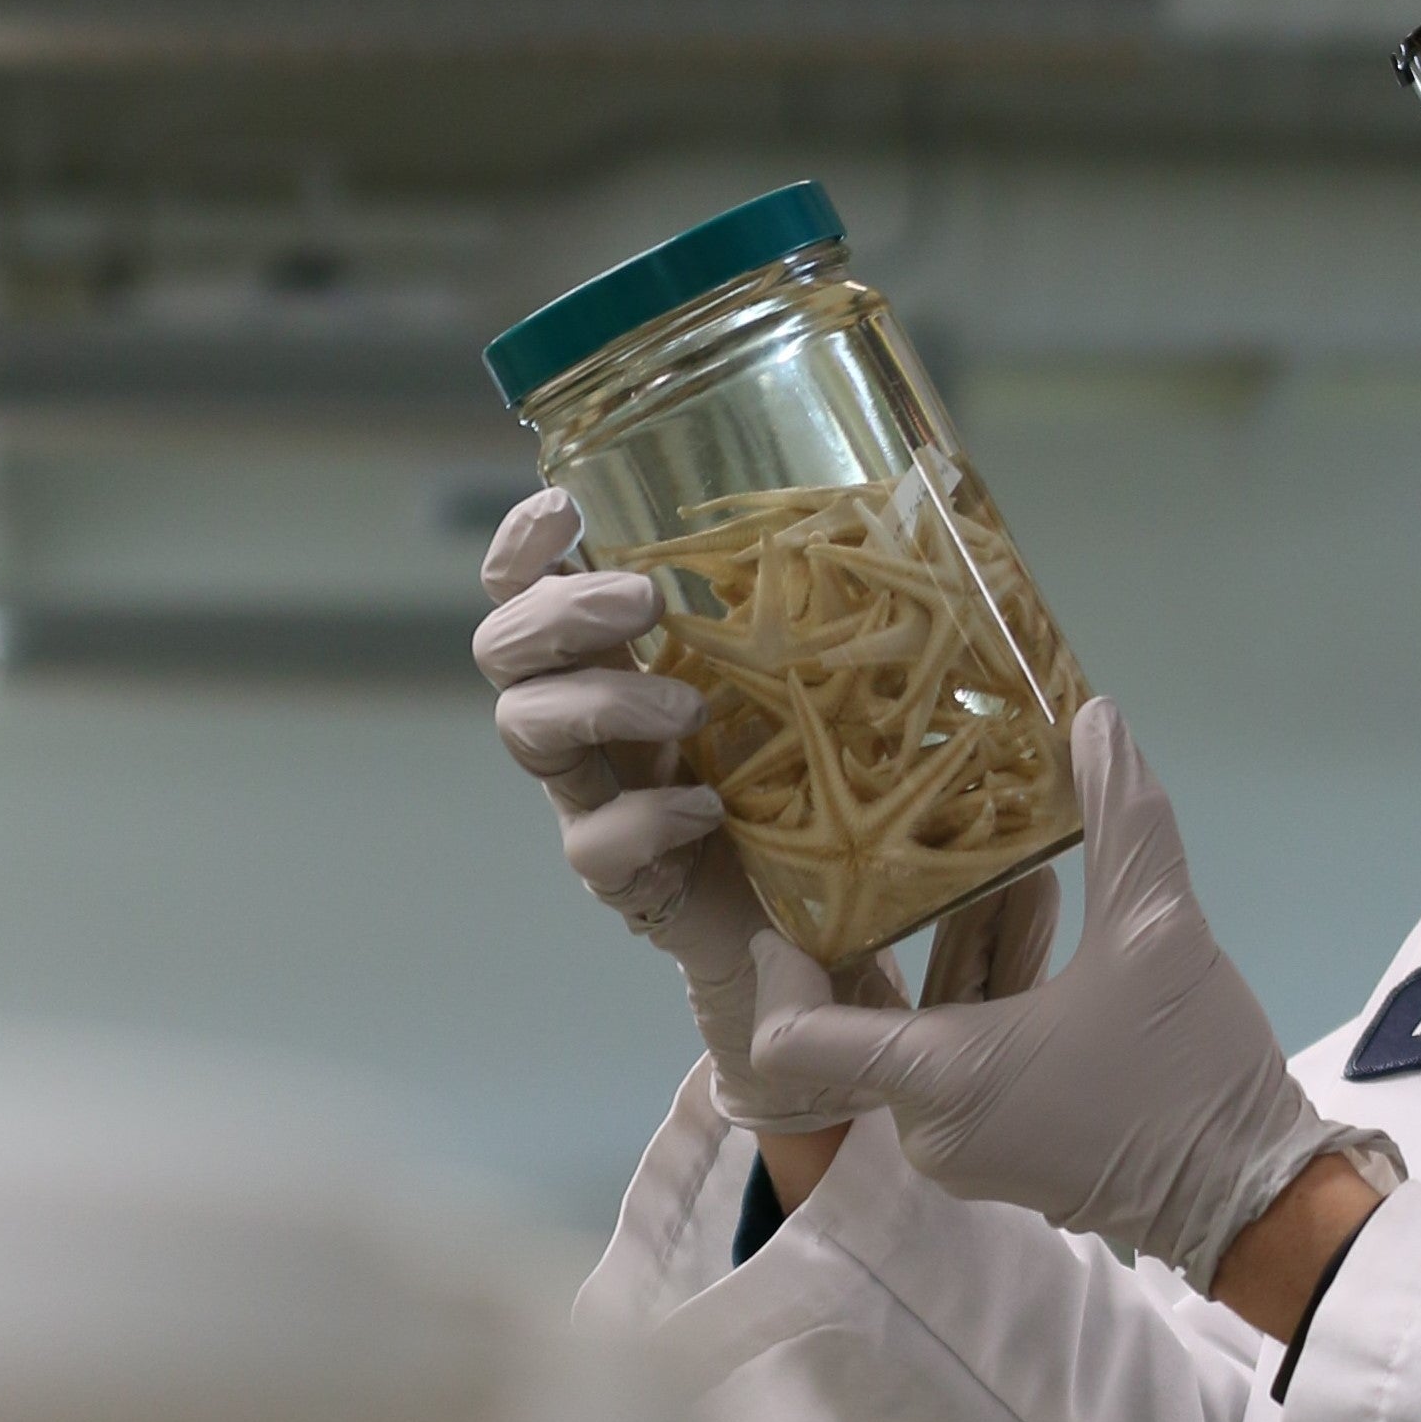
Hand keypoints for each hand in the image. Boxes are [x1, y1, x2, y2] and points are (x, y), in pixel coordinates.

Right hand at [474, 491, 1045, 1115]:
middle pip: (505, 650)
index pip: (532, 589)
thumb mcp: (818, 683)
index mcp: (623, 661)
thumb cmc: (820, 786)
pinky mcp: (622, 877)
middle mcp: (591, 724)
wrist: (825, 929)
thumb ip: (824, 608)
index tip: (562, 504)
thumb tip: (916, 492)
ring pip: (527, 732)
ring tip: (689, 710)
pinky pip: (593, 842)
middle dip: (560, 613)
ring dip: (600, 702)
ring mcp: (597, 799)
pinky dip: (644, 817)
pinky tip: (704, 812)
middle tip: (644, 604)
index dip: (525, 545)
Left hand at [745, 698, 1395, 1292]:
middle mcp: (931, 1123)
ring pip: (928, 1027)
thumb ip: (1123, 819)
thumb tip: (1096, 713)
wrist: (1255, 1196)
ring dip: (965, 943)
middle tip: (916, 830)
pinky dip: (989, 991)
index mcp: (941, 1076)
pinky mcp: (1002, 1149)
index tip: (789, 887)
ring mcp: (965, 1144)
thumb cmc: (1190, 1072)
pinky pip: (962, 1059)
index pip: (794, 1035)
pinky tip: (1043, 912)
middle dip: (903, 919)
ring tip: (1016, 860)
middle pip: (874, 1009)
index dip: (777, 963)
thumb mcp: (1161, 931)